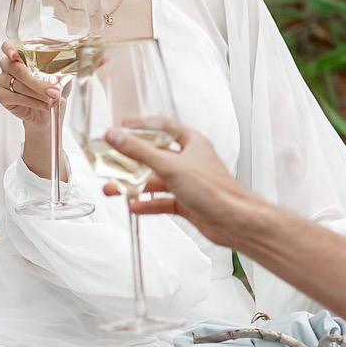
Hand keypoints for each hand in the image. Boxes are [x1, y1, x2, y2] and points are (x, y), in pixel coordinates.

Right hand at [0, 41, 60, 130]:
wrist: (45, 113)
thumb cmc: (50, 91)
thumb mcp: (59, 77)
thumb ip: (58, 68)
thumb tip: (67, 65)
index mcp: (19, 56)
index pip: (8, 46)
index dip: (9, 48)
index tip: (14, 54)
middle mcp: (8, 66)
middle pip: (17, 69)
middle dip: (37, 82)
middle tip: (54, 91)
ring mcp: (2, 81)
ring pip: (18, 85)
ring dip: (39, 94)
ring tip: (53, 99)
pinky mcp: (2, 96)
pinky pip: (15, 97)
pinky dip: (33, 102)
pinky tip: (44, 105)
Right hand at [105, 118, 267, 252]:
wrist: (233, 221)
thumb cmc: (214, 190)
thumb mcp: (170, 166)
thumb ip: (139, 151)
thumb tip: (115, 136)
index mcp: (192, 143)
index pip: (164, 126)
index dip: (142, 125)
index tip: (123, 126)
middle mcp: (190, 161)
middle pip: (155, 156)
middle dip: (131, 161)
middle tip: (111, 162)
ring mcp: (188, 183)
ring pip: (156, 181)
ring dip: (134, 185)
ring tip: (112, 189)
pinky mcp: (187, 203)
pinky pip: (161, 201)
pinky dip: (147, 204)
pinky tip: (134, 207)